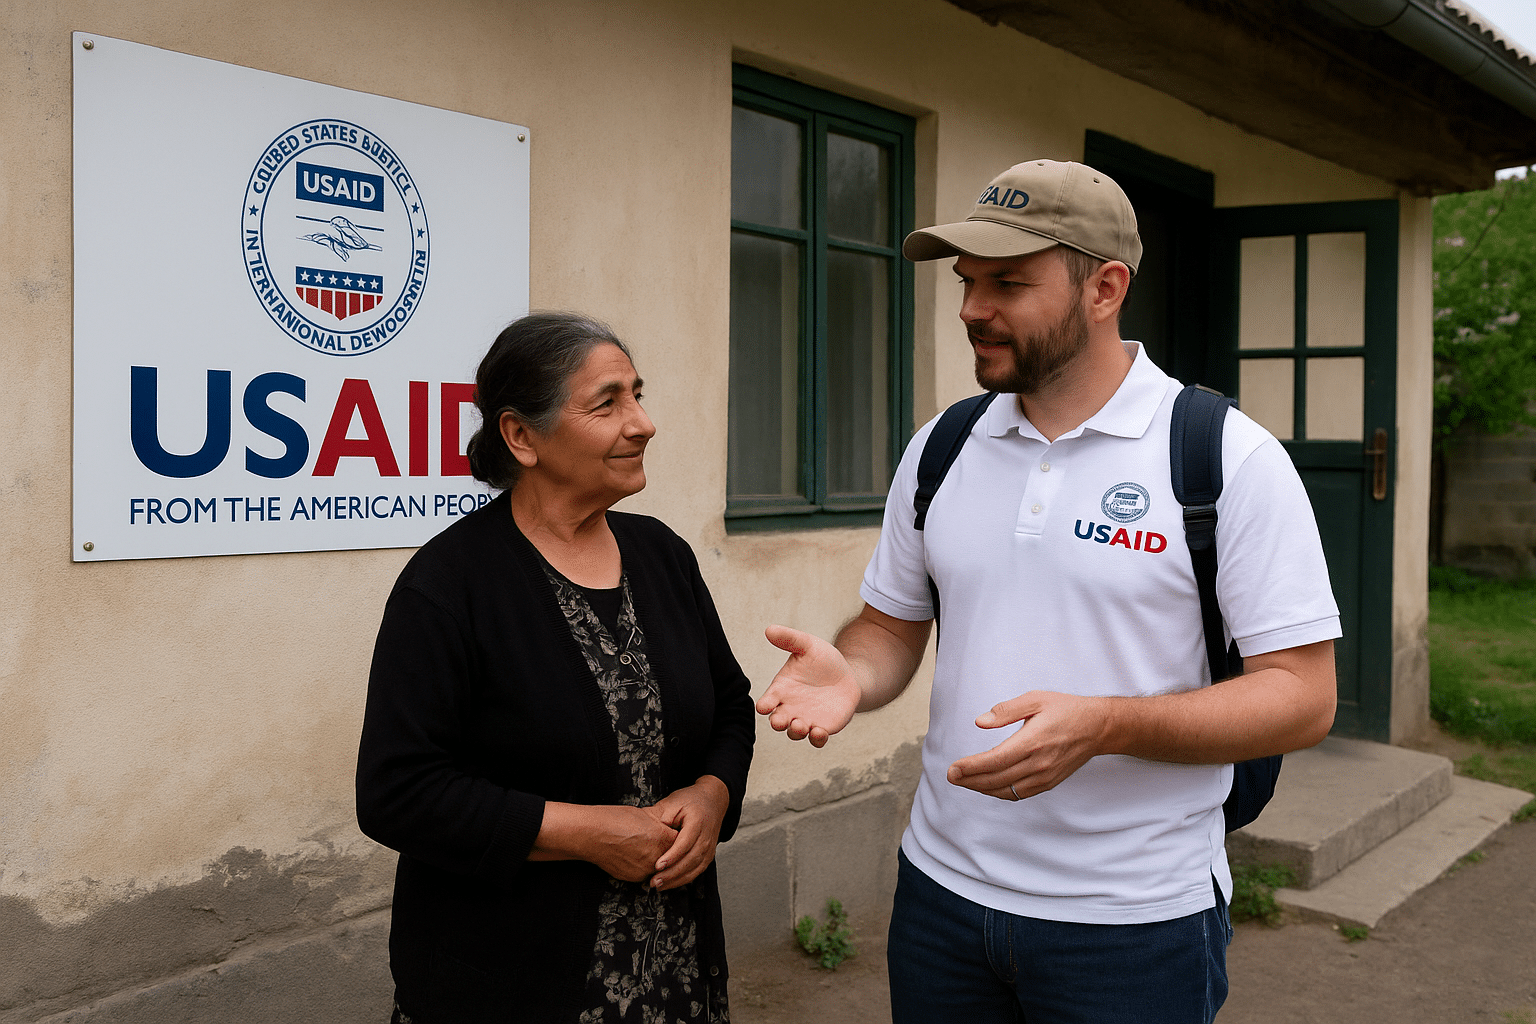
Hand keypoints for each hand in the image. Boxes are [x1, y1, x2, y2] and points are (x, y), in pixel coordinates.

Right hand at [578, 804, 679, 882]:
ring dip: (657, 861)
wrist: (591, 835)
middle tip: (658, 842)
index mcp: (661, 838)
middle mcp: (656, 857)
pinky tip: (633, 855)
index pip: (681, 842)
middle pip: (672, 857)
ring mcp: (644, 870)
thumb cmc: (615, 820)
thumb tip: (670, 826)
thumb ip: (661, 824)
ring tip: (644, 848)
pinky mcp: (634, 878)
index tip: (674, 834)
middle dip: (669, 851)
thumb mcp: (644, 815)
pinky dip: (643, 866)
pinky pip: (645, 873)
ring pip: (659, 868)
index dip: (677, 837)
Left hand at [647, 776, 729, 890]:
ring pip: (695, 869)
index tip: (657, 866)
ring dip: (677, 880)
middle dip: (672, 873)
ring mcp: (710, 847)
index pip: (685, 843)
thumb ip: (659, 818)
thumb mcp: (672, 803)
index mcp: (698, 822)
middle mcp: (707, 837)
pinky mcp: (709, 855)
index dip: (671, 856)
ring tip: (659, 886)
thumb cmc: (690, 800)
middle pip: (691, 859)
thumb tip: (642, 834)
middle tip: (654, 881)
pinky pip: (697, 871)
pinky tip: (671, 883)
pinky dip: (684, 879)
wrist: (712, 800)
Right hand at [756, 625, 861, 747]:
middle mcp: (790, 708)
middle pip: (778, 721)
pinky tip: (819, 732)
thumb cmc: (822, 660)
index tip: (763, 706)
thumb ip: (789, 639)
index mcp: (782, 690)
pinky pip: (816, 739)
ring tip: (801, 725)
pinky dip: (816, 739)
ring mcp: (806, 720)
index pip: (768, 700)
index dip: (764, 705)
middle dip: (778, 722)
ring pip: (795, 732)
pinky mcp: (823, 728)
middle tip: (781, 720)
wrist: (847, 675)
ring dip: (796, 732)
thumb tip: (769, 629)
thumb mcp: (807, 645)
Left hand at [946, 691, 1109, 800]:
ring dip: (983, 789)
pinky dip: (1001, 792)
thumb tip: (980, 722)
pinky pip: (1020, 794)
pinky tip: (989, 786)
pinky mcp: (1049, 782)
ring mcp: (1044, 776)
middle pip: (996, 779)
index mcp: (1032, 742)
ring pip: (1007, 790)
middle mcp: (1038, 763)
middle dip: (970, 780)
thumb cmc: (1066, 710)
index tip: (953, 769)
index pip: (995, 760)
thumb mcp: (1036, 699)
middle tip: (951, 776)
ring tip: (965, 781)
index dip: (971, 767)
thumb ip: (1006, 711)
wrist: (1098, 727)